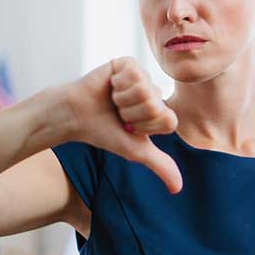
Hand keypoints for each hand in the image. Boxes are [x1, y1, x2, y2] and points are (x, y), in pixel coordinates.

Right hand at [65, 56, 182, 193]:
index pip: (169, 120)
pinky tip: (109, 86)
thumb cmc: (104, 133)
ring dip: (124, 100)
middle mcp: (154, 93)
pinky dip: (118, 85)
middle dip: (133, 114)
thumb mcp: (136, 151)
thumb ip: (161, 166)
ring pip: (146, 90)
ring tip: (112, 100)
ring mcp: (143, 77)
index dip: (146, 127)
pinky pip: (134, 74)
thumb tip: (178, 190)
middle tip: (118, 112)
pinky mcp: (129, 64)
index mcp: (160, 111)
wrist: (76, 116)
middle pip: (157, 105)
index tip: (130, 127)